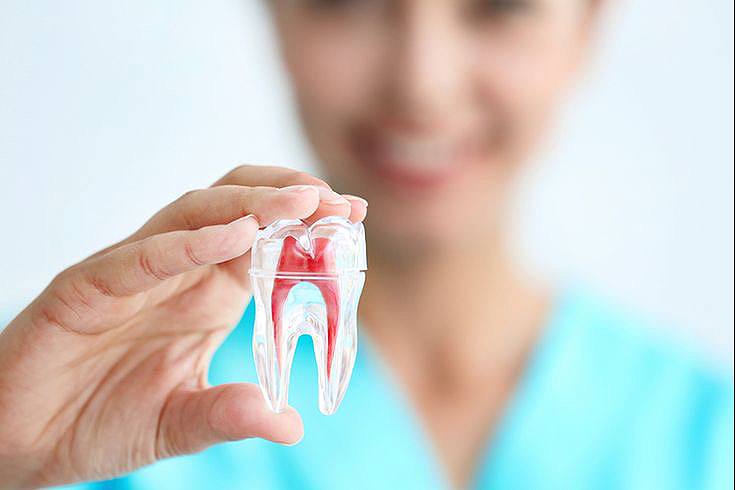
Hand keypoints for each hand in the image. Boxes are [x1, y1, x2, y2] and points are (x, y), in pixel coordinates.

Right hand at [0, 165, 367, 488]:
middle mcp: (174, 273)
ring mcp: (131, 275)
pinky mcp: (86, 288)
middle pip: (235, 207)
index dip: (305, 225)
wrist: (21, 443)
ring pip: (193, 214)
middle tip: (335, 200)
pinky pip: (142, 255)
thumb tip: (290, 425)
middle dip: (288, 196)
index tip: (351, 215)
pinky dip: (187, 243)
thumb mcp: (180, 422)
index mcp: (206, 296)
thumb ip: (229, 415)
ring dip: (250, 204)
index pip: (264, 240)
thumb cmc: (100, 422)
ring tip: (300, 203)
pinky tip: (232, 238)